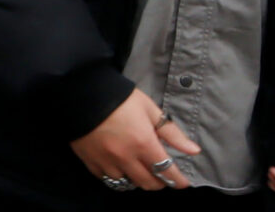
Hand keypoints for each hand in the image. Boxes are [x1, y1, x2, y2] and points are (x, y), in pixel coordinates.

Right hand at [70, 89, 198, 190]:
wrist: (80, 92)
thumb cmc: (119, 98)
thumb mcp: (149, 109)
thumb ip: (172, 133)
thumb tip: (194, 150)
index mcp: (143, 143)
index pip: (167, 172)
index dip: (178, 180)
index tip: (183, 182)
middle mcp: (126, 157)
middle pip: (149, 183)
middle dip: (160, 181)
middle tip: (161, 173)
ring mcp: (106, 161)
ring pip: (128, 184)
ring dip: (137, 179)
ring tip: (139, 170)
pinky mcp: (90, 161)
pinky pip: (107, 179)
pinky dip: (117, 176)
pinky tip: (120, 167)